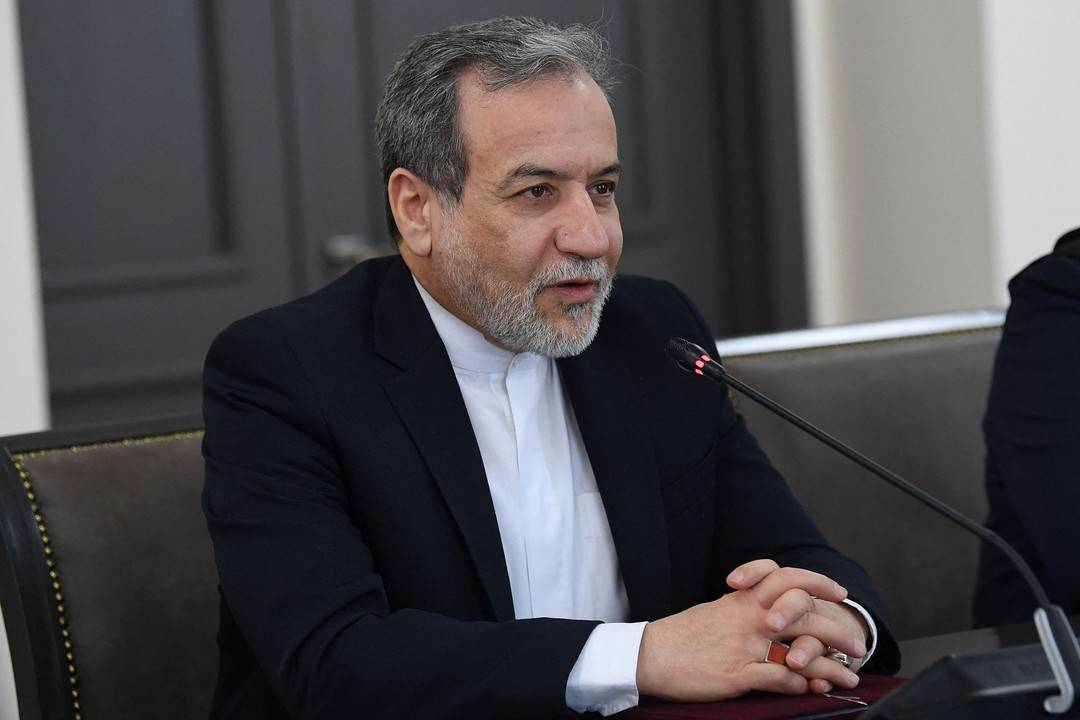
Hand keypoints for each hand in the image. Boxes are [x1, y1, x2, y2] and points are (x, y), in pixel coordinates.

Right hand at [635, 559, 865, 701]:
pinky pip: (777, 678)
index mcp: (739, 600)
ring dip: (828, 664)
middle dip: (836, 628)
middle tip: (856, 643)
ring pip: (797, 648)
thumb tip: (769, 618)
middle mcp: (746, 618)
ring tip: (847, 677)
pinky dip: (799, 684)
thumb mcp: (713, 613)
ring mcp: (742, 646)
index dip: (816, 582)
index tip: (837, 592)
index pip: (784, 578)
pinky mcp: (735, 674)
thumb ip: (743, 611)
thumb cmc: (679, 637)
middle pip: (802, 612)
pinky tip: (810, 689)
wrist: (647, 655)